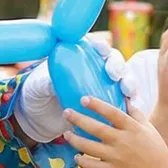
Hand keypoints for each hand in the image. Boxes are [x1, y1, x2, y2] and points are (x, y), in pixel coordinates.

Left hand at [13, 32, 128, 143]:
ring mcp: (102, 88)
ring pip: (123, 82)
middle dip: (118, 67)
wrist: (37, 120)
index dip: (102, 48)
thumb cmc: (36, 96)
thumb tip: (51, 81)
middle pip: (114, 63)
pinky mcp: (106, 106)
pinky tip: (130, 107)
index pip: (95, 49)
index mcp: (77, 60)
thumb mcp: (38, 88)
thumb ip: (45, 83)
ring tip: (128, 93)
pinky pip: (123, 102)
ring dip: (129, 84)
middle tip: (115, 76)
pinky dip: (129, 103)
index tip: (102, 51)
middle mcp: (93, 71)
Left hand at [62, 97, 167, 167]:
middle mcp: (122, 141)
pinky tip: (77, 156)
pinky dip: (82, 161)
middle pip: (95, 128)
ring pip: (89, 147)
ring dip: (75, 140)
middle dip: (78, 120)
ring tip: (66, 134)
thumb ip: (135, 113)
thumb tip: (126, 100)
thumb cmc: (156, 148)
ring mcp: (116, 157)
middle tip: (66, 113)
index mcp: (131, 128)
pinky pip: (92, 166)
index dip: (97, 105)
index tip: (84, 99)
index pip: (112, 113)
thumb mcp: (148, 127)